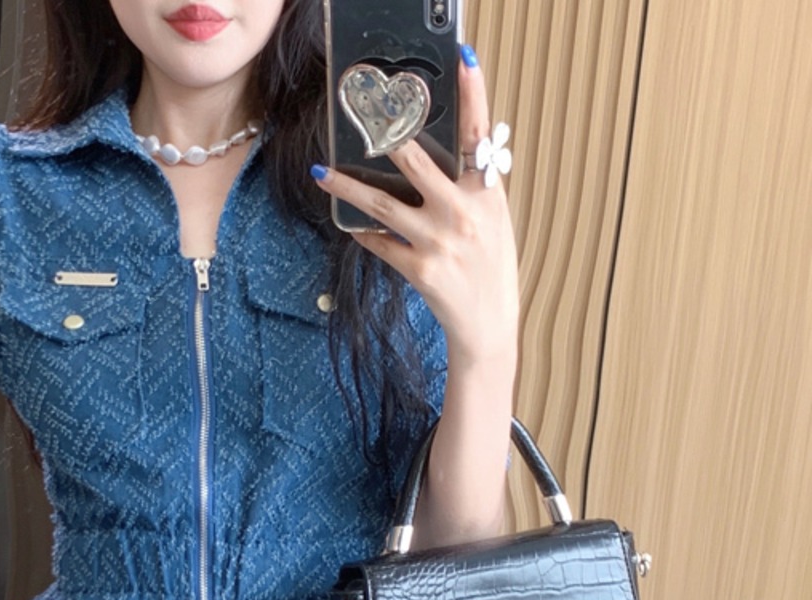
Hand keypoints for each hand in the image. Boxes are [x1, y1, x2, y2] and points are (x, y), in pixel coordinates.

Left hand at [314, 48, 518, 367]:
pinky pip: (381, 244)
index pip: (480, 135)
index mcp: (486, 194)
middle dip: (389, 138)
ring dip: (348, 187)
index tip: (463, 61)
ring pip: (383, 206)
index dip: (474, 95)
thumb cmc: (489, 266)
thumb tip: (445, 154)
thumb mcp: (492, 219)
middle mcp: (462, 214)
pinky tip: (347, 222)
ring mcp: (437, 242)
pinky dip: (364, 233)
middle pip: (419, 164)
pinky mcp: (418, 269)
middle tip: (363, 116)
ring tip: (322, 173)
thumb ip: (472, 187)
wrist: (487, 323)